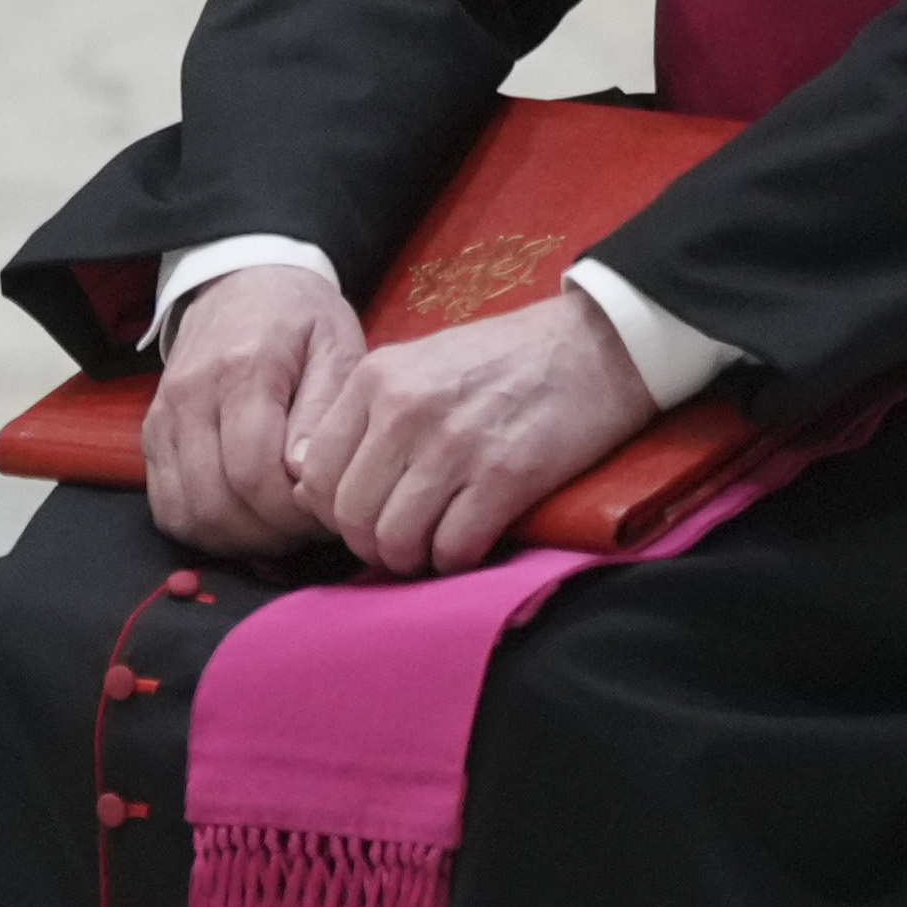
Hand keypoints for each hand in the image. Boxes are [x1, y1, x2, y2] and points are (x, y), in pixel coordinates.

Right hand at [146, 266, 356, 560]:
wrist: (241, 283)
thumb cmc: (300, 317)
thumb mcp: (337, 346)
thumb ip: (323, 410)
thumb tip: (304, 476)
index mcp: (242, 371)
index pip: (254, 472)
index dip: (293, 513)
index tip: (329, 516)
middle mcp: (189, 397)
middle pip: (216, 502)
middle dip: (269, 535)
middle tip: (309, 530)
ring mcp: (162, 418)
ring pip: (186, 513)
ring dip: (236, 540)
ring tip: (279, 529)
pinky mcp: (150, 435)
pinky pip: (165, 507)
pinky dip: (204, 529)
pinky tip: (243, 520)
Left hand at [288, 289, 661, 578]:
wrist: (592, 345)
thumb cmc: (501, 361)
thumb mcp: (415, 365)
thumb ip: (365, 415)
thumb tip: (316, 483)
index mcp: (374, 380)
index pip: (314, 474)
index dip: (330, 514)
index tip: (359, 520)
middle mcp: (405, 410)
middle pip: (350, 514)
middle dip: (368, 546)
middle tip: (394, 547)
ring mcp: (454, 443)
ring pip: (396, 538)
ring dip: (410, 560)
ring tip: (428, 552)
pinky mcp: (506, 475)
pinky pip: (454, 546)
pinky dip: (454, 561)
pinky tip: (464, 549)